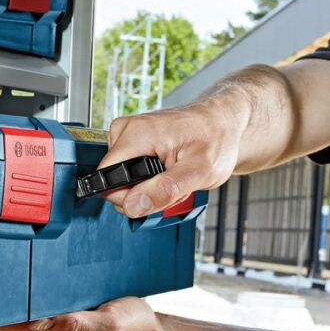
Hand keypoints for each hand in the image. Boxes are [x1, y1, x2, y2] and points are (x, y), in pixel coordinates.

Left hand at [0, 297, 160, 330]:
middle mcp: (49, 321)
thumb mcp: (105, 327)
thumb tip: (40, 321)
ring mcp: (57, 310)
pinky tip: (19, 269)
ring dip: (2, 288)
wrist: (147, 329)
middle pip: (9, 311)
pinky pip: (40, 289)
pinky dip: (26, 281)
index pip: (9, 323)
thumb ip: (75, 324)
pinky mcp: (67, 298)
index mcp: (53, 330)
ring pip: (22, 299)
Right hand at [99, 100, 243, 217]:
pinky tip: (169, 172)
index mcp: (136, 134)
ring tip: (175, 177)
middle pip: (115, 183)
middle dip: (145, 195)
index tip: (158, 193)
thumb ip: (164, 190)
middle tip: (174, 185)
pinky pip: (130, 174)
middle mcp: (126, 130)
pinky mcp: (133, 143)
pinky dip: (151, 181)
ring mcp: (128, 135)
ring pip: (124, 182)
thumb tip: (132, 206)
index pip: (106, 178)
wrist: (222, 124)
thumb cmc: (216, 139)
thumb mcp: (198, 171)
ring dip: (151, 190)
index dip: (129, 197)